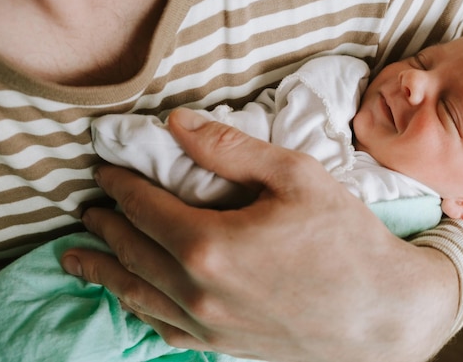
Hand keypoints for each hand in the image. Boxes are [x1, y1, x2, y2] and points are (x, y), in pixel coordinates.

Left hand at [62, 108, 458, 361]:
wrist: (384, 313)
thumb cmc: (346, 240)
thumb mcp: (295, 177)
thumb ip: (229, 148)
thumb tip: (177, 123)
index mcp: (209, 243)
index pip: (143, 208)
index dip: (119, 186)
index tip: (103, 173)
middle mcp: (197, 289)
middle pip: (131, 251)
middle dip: (104, 228)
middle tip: (86, 212)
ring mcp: (208, 324)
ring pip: (136, 294)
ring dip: (104, 272)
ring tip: (78, 261)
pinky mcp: (223, 345)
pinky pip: (163, 329)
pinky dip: (138, 309)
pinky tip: (131, 301)